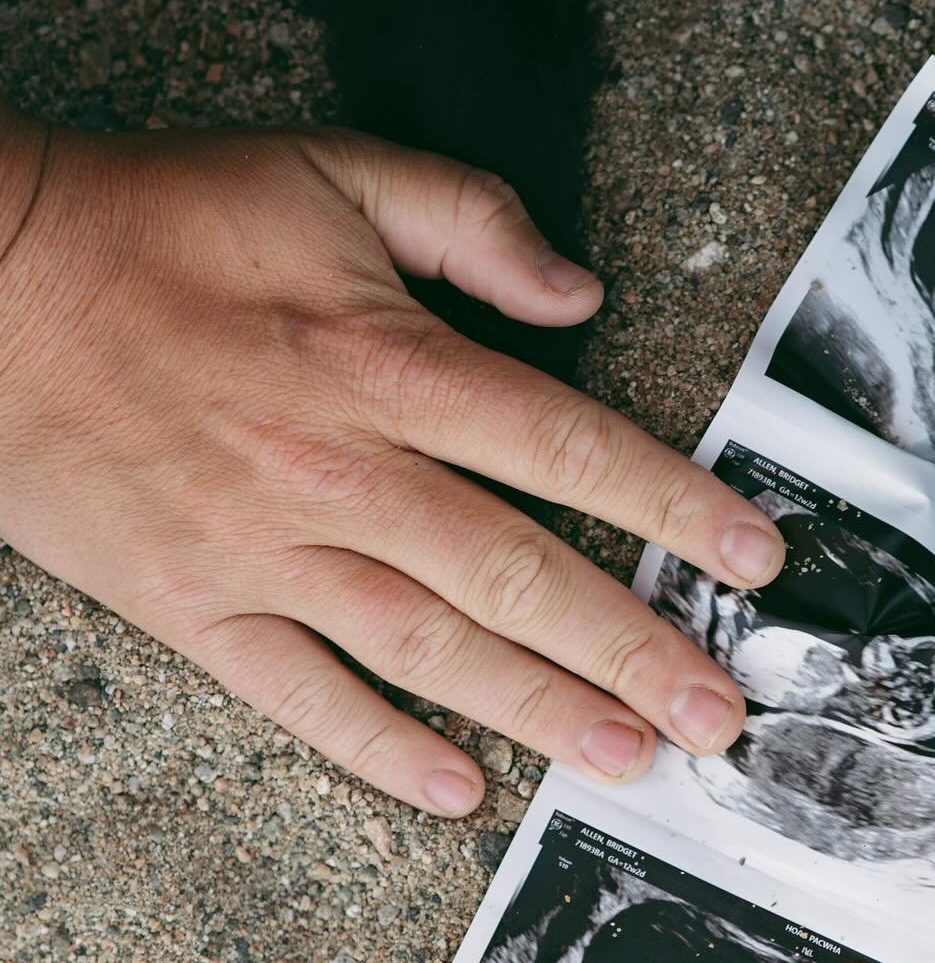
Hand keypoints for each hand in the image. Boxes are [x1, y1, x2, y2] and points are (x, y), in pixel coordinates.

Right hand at [0, 110, 783, 813]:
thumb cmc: (155, 226)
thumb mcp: (323, 171)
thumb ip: (467, 221)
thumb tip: (578, 293)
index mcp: (383, 361)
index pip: (566, 448)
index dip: (671, 506)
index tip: (750, 561)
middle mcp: (340, 470)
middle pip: (518, 574)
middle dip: (631, 647)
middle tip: (713, 715)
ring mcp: (265, 552)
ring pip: (429, 648)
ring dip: (538, 710)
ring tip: (628, 760)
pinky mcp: (196, 607)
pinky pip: (300, 696)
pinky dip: (378, 748)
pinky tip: (457, 792)